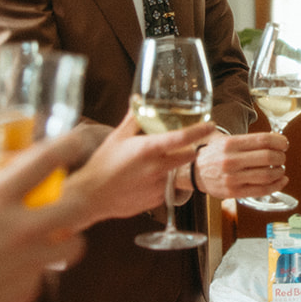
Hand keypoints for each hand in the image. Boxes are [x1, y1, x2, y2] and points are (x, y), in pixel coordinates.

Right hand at [66, 113, 213, 223]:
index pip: (182, 137)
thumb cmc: (102, 164)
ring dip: (171, 168)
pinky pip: (166, 188)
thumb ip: (133, 119)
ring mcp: (159, 185)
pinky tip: (144, 181)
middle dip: (187, 150)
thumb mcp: (116, 137)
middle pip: (188, 156)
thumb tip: (138, 101)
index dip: (199, 130)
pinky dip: (161, 183)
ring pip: (176, 173)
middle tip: (178, 147)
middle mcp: (158, 167)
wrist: (91, 196)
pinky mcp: (157, 200)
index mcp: (149, 149)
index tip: (210, 125)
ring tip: (150, 167)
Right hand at [193, 131, 288, 200]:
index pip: (263, 140)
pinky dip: (276, 186)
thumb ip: (246, 138)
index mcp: (230, 143)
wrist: (193, 172)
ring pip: (267, 175)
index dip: (279, 141)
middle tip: (282, 155)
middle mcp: (231, 160)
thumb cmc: (212, 154)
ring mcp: (233, 178)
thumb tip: (274, 137)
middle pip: (268, 157)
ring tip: (280, 168)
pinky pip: (261, 190)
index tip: (284, 143)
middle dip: (281, 156)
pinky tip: (282, 180)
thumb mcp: (223, 138)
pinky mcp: (234, 193)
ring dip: (280, 171)